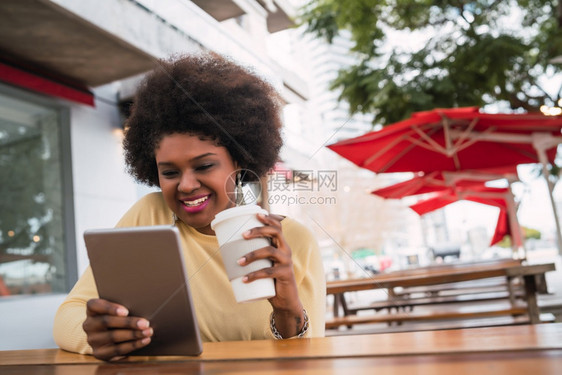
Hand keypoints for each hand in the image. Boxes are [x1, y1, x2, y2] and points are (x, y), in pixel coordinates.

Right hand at [82, 298, 152, 360]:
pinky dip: (133, 345)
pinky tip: (144, 341)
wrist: (108, 335)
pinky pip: (117, 350)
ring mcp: (93, 340)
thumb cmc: (117, 316)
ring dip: (133, 334)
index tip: (126, 311)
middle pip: (107, 321)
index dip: (110, 308)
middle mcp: (89, 325)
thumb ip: (124, 307)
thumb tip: (143, 308)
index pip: (94, 305)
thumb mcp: (117, 309)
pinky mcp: (99, 353)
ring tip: (148, 332)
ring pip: (113, 336)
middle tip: (145, 323)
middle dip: (128, 323)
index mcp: (91, 310)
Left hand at [240, 213, 304, 336]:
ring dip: (252, 255)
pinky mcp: (285, 274)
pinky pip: (269, 272)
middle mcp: (286, 250)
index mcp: (280, 244)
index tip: (256, 213)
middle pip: (275, 232)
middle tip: (242, 235)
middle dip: (258, 230)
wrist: (284, 300)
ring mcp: (287, 261)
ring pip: (270, 251)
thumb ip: (252, 256)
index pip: (278, 226)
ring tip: (238, 262)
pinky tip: (244, 279)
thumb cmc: (270, 280)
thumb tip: (226, 250)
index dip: (269, 218)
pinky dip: (254, 275)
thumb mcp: (263, 264)